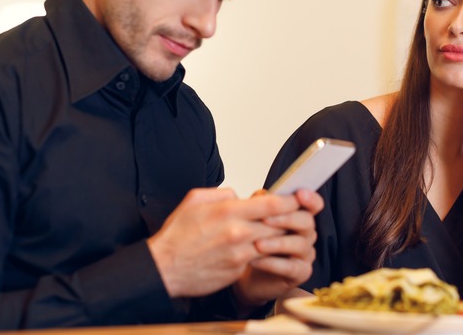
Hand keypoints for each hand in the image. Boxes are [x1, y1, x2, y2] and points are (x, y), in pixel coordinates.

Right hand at [147, 188, 302, 297]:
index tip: (298, 197)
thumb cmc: (177, 235)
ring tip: (281, 231)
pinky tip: (262, 249)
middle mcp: (238, 233)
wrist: (164, 268)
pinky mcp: (238, 270)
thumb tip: (239, 196)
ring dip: (279, 237)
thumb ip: (222, 194)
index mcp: (229, 211)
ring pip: (273, 243)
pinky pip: (259, 258)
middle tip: (297, 214)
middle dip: (290, 219)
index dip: (291, 200)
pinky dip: (265, 253)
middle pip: (280, 224)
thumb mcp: (195, 200)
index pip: (273, 205)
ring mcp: (240, 254)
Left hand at [232, 189, 323, 312]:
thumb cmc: (253, 242)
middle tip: (265, 219)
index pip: (313, 204)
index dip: (310, 198)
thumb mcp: (253, 220)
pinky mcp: (301, 273)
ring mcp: (305, 254)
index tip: (299, 194)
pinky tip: (255, 260)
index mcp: (299, 216)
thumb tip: (261, 194)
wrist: (245, 272)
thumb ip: (260, 205)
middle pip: (307, 222)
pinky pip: (291, 267)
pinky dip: (272, 263)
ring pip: (300, 244)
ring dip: (277, 243)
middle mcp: (306, 234)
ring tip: (256, 244)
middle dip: (286, 219)